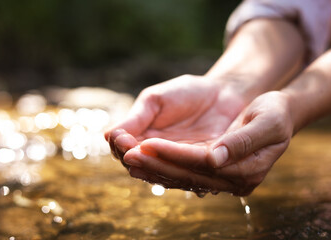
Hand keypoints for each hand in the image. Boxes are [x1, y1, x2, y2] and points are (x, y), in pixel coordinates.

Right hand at [105, 74, 245, 163]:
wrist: (222, 93)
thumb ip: (136, 119)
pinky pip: (193, 174)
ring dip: (155, 170)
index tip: (120, 138)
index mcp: (144, 140)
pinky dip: (184, 173)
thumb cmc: (186, 92)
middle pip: (141, 167)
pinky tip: (179, 169)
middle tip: (130, 153)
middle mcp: (160, 156)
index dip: (120, 147)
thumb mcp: (156, 101)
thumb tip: (107, 135)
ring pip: (164, 174)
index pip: (124, 151)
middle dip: (135, 160)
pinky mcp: (205, 166)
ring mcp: (182, 163)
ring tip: (148, 162)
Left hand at [119, 91, 293, 195]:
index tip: (146, 144)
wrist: (274, 110)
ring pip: (179, 175)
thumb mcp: (268, 121)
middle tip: (126, 153)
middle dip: (155, 164)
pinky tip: (140, 155)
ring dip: (151, 166)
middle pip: (186, 175)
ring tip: (125, 154)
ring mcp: (219, 176)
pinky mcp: (209, 168)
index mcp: (248, 170)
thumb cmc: (275, 112)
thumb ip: (243, 141)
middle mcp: (231, 180)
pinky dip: (159, 162)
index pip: (203, 164)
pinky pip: (180, 169)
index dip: (174, 155)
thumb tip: (213, 159)